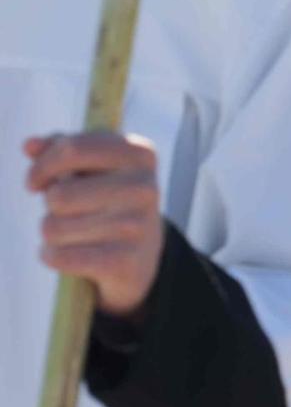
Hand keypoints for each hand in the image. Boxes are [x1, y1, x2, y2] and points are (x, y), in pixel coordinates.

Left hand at [24, 132, 164, 317]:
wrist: (141, 252)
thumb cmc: (104, 198)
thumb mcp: (88, 167)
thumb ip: (59, 149)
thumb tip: (29, 144)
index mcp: (139, 154)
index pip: (72, 149)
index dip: (42, 166)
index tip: (36, 181)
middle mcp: (146, 187)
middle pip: (59, 195)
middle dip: (50, 204)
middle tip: (65, 210)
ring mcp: (138, 226)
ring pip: (54, 228)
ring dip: (52, 232)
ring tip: (74, 231)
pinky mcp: (125, 261)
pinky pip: (60, 256)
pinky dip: (53, 256)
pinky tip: (71, 253)